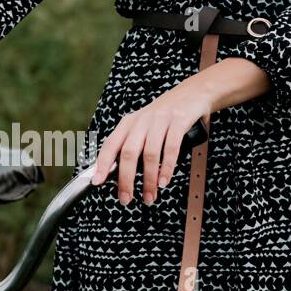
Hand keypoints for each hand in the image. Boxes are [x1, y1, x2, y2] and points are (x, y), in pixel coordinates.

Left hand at [90, 76, 212, 205]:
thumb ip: (133, 146)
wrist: (194, 92)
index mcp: (129, 123)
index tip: (97, 182)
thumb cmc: (166, 116)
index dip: (102, 164)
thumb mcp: (144, 127)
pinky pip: (171, 148)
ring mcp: (161, 120)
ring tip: (149, 196)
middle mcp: (142, 120)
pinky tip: (163, 181)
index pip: (110, 144)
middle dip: (126, 180)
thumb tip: (121, 175)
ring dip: (148, 179)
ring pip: (150, 154)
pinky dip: (167, 167)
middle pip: (129, 153)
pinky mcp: (179, 121)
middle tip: (126, 199)